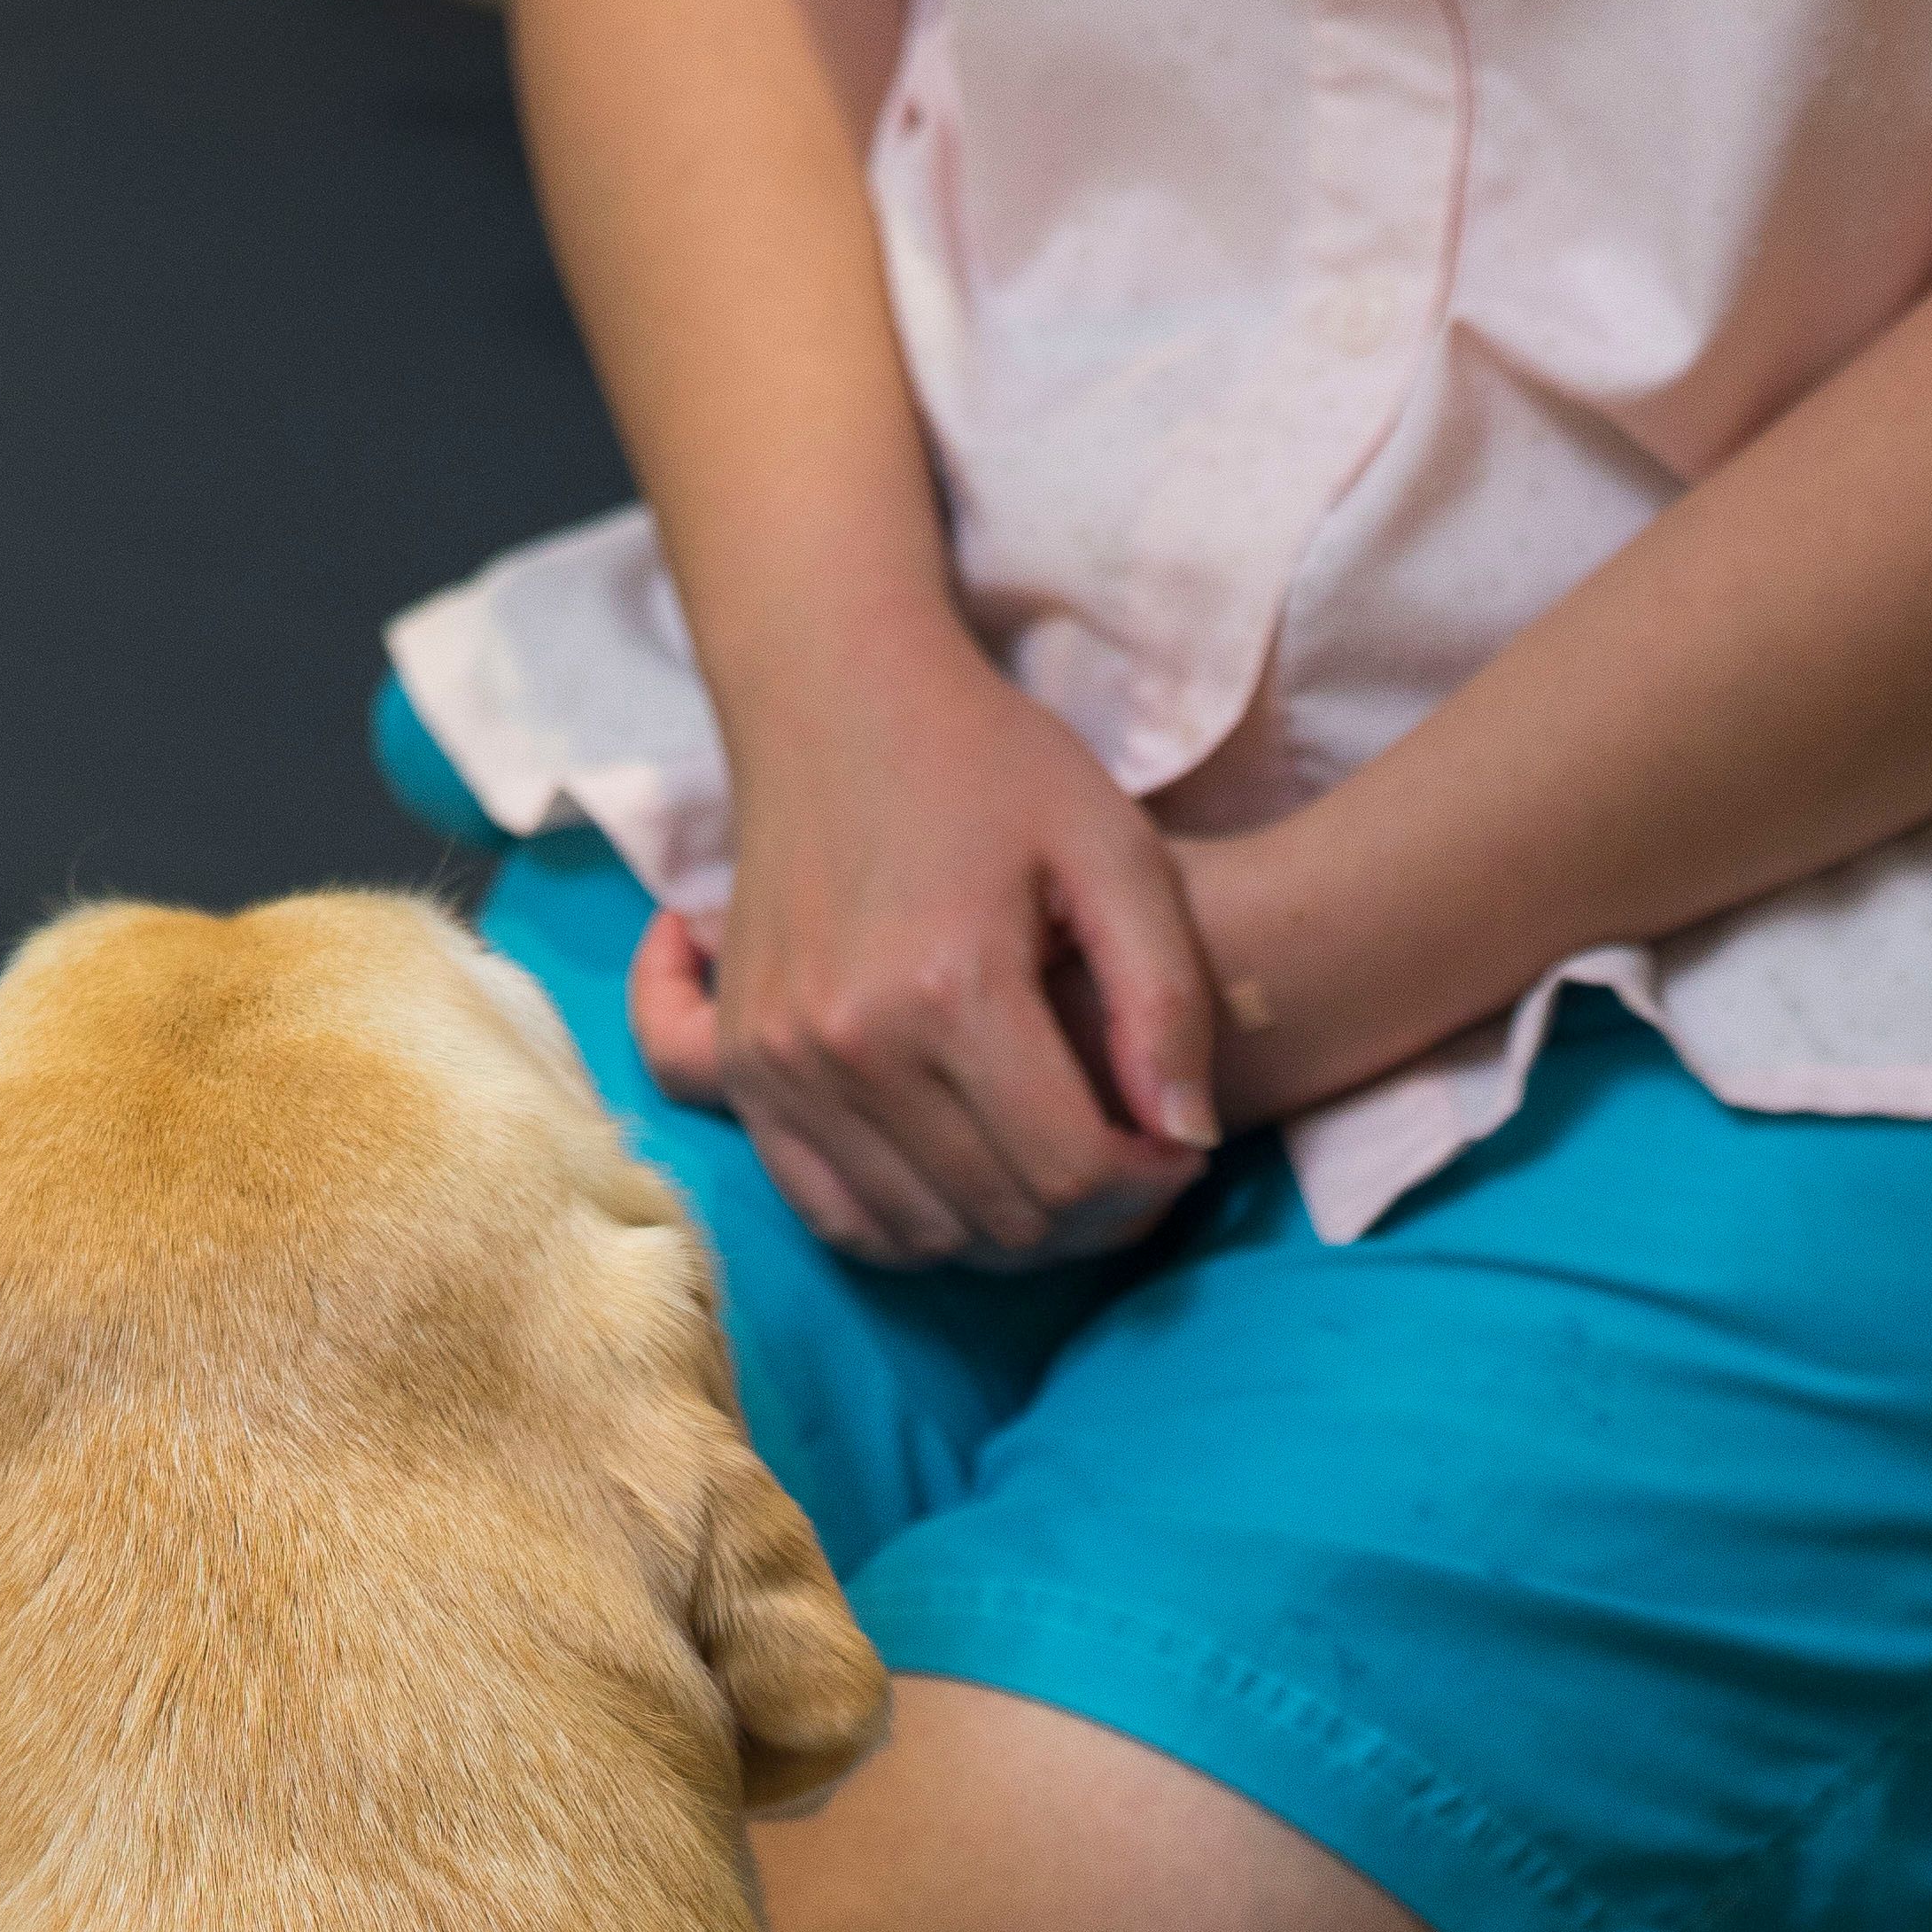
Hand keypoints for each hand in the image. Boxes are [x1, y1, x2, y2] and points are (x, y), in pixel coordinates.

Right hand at [636, 615, 1219, 1270]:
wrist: (830, 692)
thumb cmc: (988, 762)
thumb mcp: (1114, 847)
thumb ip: (1167, 995)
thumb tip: (1189, 1140)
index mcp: (948, 988)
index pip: (1072, 1176)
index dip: (1148, 1187)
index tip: (1176, 1147)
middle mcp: (849, 1044)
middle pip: (1002, 1222)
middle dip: (1090, 1217)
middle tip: (1129, 1160)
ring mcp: (780, 1065)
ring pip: (922, 1238)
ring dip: (1007, 1231)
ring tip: (1055, 1164)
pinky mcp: (741, 1071)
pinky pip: (835, 1215)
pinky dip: (911, 1224)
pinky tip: (965, 1174)